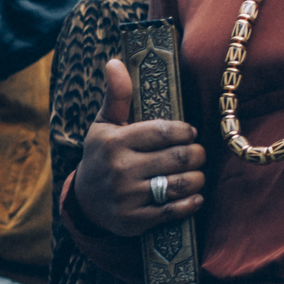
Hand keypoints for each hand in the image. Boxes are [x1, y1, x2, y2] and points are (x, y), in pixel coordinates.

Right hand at [67, 58, 203, 236]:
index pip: (163, 132)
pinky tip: (194, 196)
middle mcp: (121, 169)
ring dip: (197, 178)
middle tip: (198, 153)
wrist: (85, 201)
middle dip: (196, 154)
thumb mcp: (104, 124)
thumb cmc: (101, 155)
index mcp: (115, 142)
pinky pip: (173, 210)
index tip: (190, 133)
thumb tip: (114, 62)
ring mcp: (128, 197)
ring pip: (180, 184)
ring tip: (197, 172)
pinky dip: (190, 203)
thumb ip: (116, 95)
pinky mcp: (135, 220)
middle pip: (178, 158)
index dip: (185, 132)